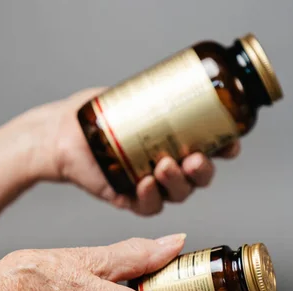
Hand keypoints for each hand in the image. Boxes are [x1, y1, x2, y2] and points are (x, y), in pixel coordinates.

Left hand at [0, 88, 240, 231]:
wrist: (60, 132)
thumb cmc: (95, 113)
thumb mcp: (131, 95)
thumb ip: (157, 92)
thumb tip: (182, 80)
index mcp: (176, 141)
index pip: (212, 149)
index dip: (226, 149)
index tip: (231, 144)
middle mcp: (168, 165)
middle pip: (200, 177)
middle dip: (204, 170)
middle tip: (196, 158)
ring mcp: (151, 184)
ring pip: (179, 193)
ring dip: (179, 183)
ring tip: (165, 165)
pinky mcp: (129, 199)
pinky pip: (149, 207)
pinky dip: (151, 198)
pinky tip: (145, 184)